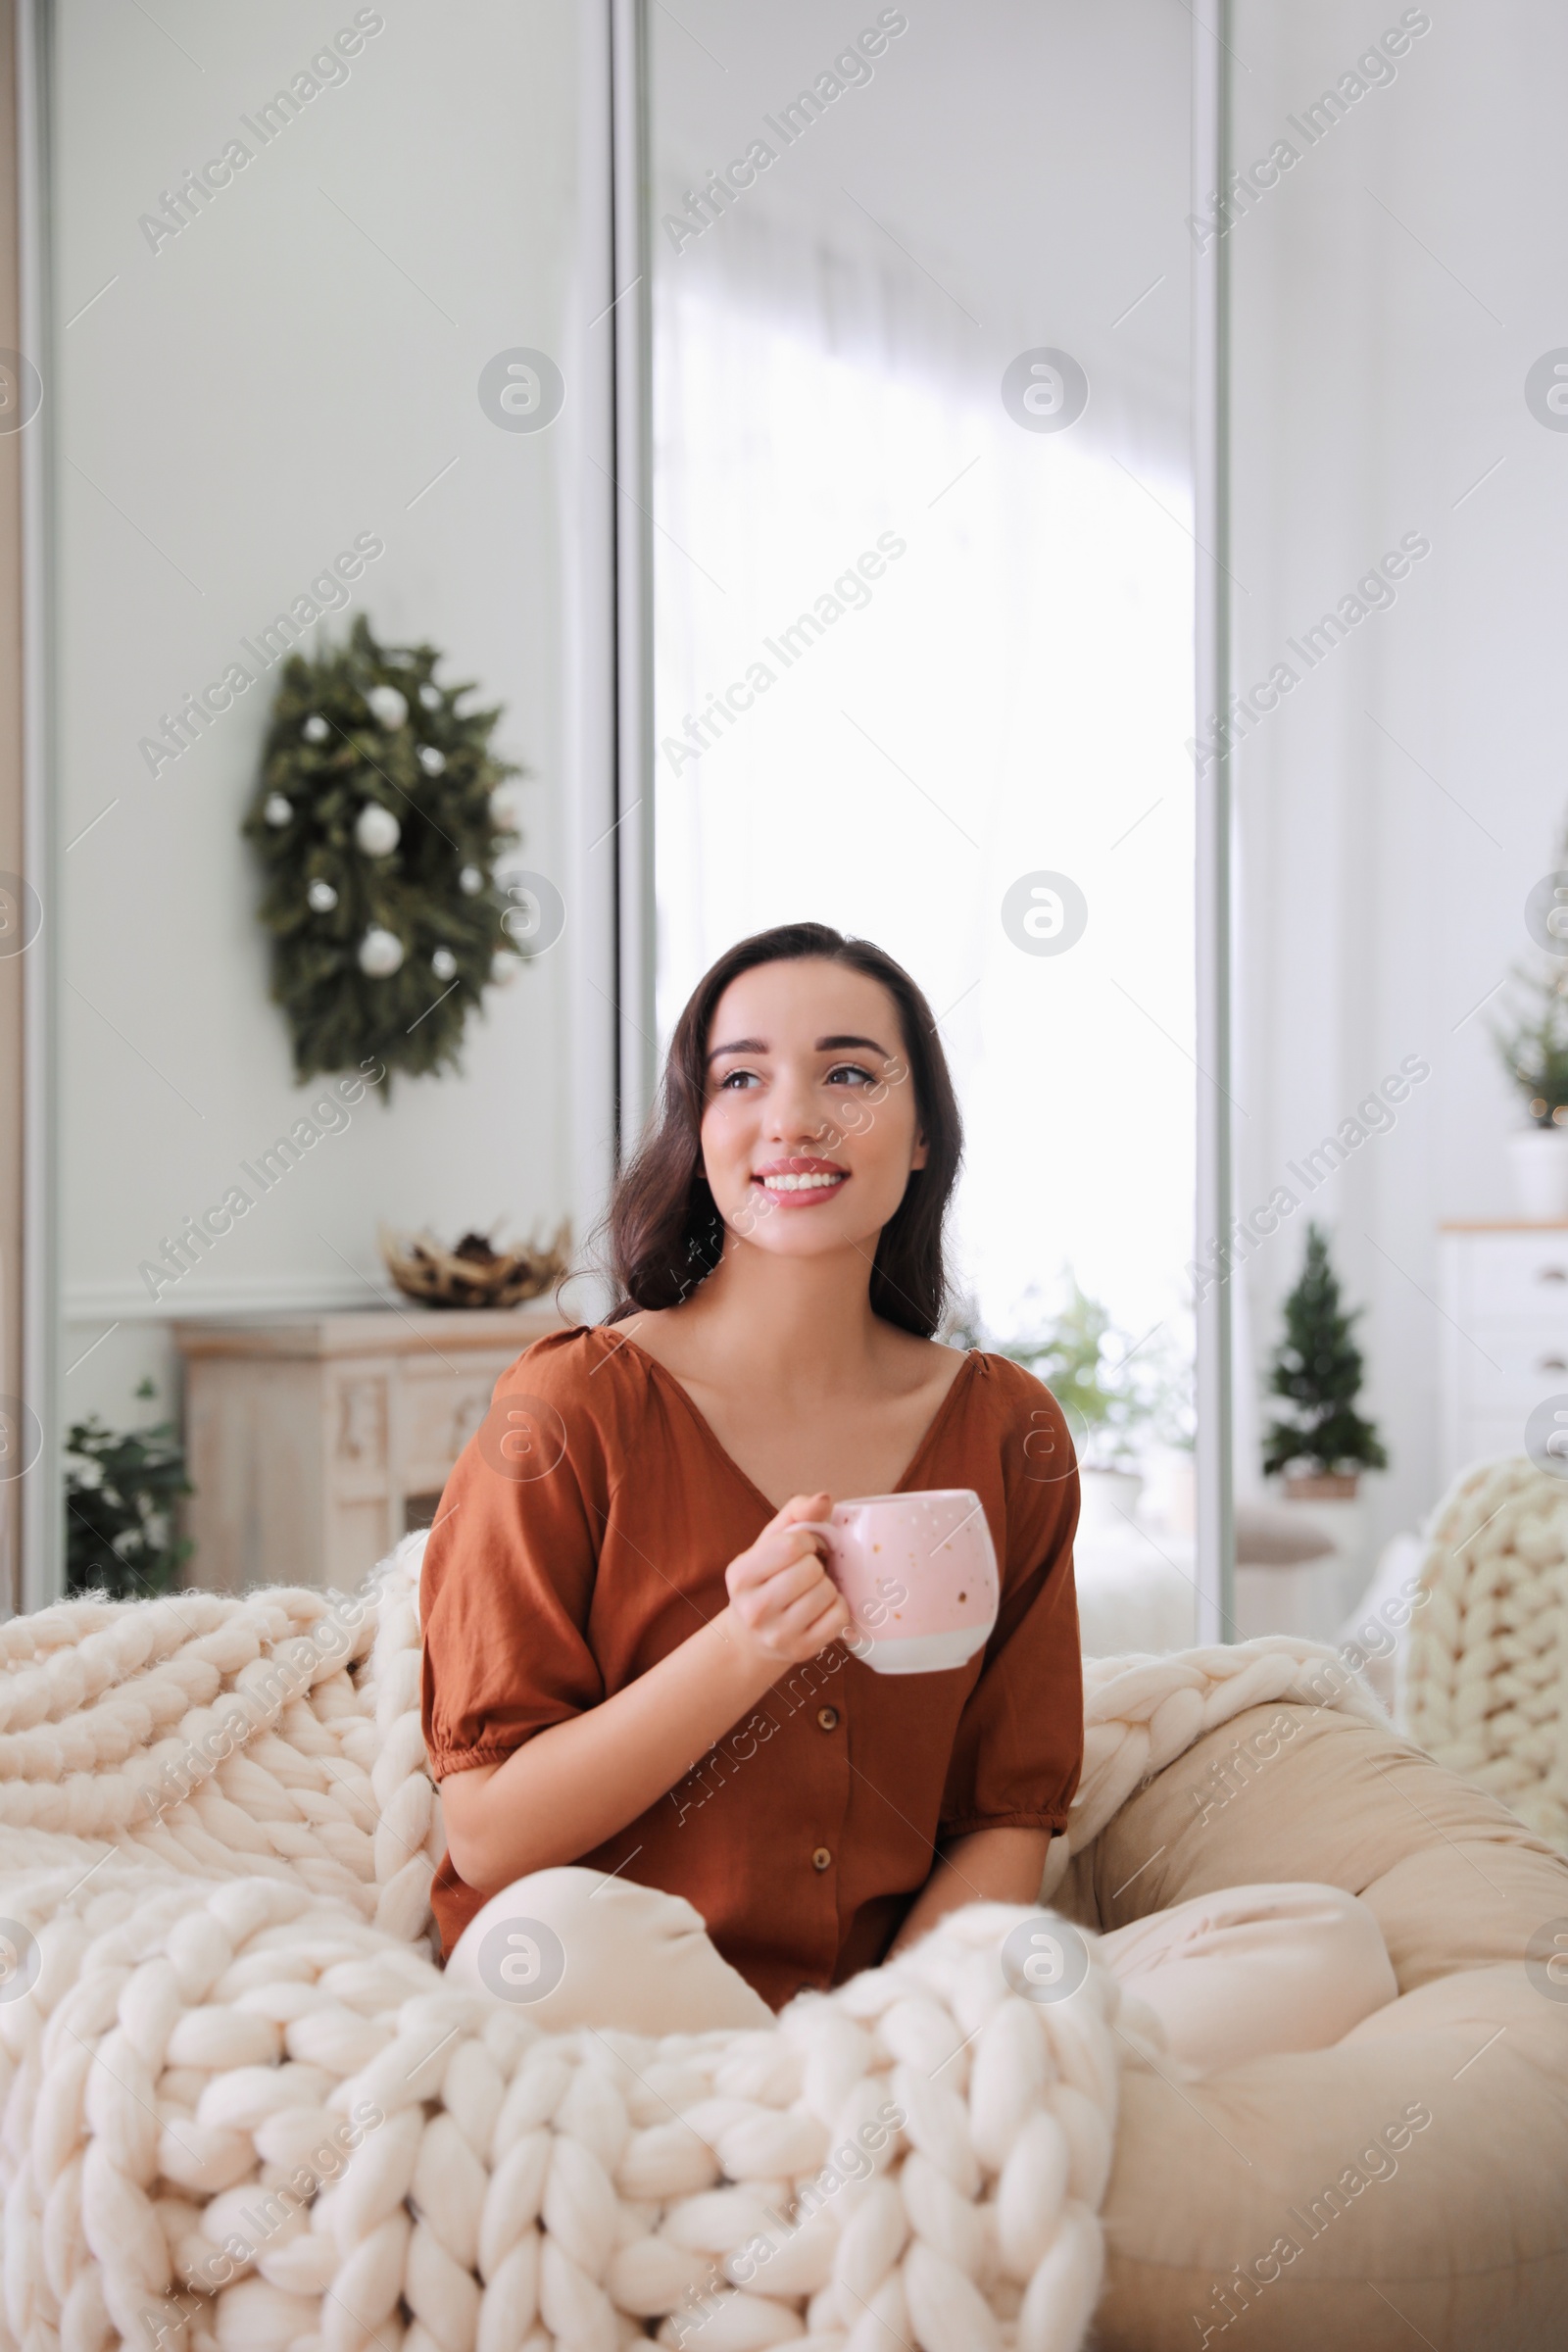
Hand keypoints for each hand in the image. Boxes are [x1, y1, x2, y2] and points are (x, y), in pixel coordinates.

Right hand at [723, 1493, 851, 1669]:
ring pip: (827, 1593)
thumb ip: (796, 1513)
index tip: (801, 1550)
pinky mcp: (801, 1651)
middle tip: (806, 1573)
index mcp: (740, 1575)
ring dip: (827, 1586)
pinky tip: (821, 1609)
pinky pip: (839, 1617)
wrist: (753, 1636)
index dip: (807, 1541)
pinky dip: (837, 1607)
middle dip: (816, 1565)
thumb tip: (824, 1499)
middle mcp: (753, 1609)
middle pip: (811, 1570)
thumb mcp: (771, 1542)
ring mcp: (777, 1634)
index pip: (791, 1545)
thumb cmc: (767, 1579)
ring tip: (812, 1591)